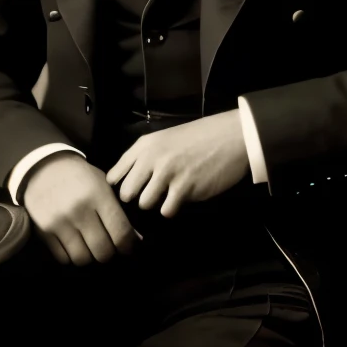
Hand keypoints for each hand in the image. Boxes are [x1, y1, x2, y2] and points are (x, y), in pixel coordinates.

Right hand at [22, 153, 139, 265]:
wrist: (45, 167)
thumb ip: (119, 210)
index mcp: (98, 195)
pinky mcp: (43, 231)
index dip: (129, 246)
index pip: (121, 232)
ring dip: (90, 256)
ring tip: (91, 247)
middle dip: (110, 253)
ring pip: (82, 259)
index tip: (129, 247)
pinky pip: (63, 258)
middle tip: (110, 247)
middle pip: (103, 251)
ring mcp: (59, 223)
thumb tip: (136, 238)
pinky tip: (75, 244)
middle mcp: (79, 211)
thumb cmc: (81, 176)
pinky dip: (71, 256)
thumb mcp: (104, 185)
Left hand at [105, 110, 249, 217]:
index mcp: (145, 145)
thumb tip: (129, 181)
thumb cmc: (199, 137)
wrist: (231, 136)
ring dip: (156, 204)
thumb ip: (145, 156)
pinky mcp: (184, 188)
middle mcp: (152, 158)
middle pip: (126, 193)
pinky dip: (172, 209)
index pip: (115, 174)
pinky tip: (182, 198)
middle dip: (137, 198)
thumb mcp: (165, 138)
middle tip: (151, 195)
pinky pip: (166, 210)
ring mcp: (168, 173)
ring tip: (168, 196)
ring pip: (145, 204)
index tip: (130, 190)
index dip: (120, 185)